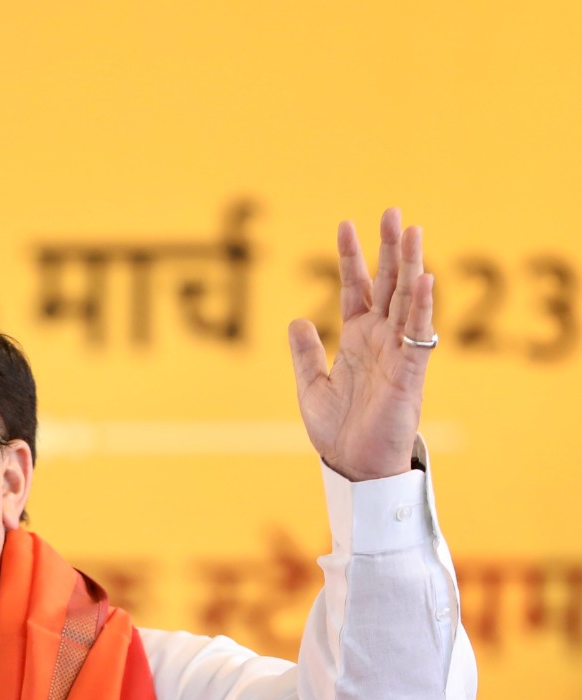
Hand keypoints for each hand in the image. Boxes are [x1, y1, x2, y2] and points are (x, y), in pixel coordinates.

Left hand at [288, 208, 433, 480]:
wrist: (353, 467)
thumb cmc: (337, 432)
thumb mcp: (311, 386)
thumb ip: (306, 354)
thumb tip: (297, 320)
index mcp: (357, 340)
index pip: (357, 288)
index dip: (352, 258)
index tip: (346, 224)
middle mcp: (380, 340)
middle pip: (389, 284)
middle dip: (390, 248)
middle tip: (393, 211)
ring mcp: (397, 353)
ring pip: (407, 300)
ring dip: (411, 265)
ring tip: (413, 229)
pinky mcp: (409, 373)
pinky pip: (418, 336)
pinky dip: (421, 308)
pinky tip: (424, 279)